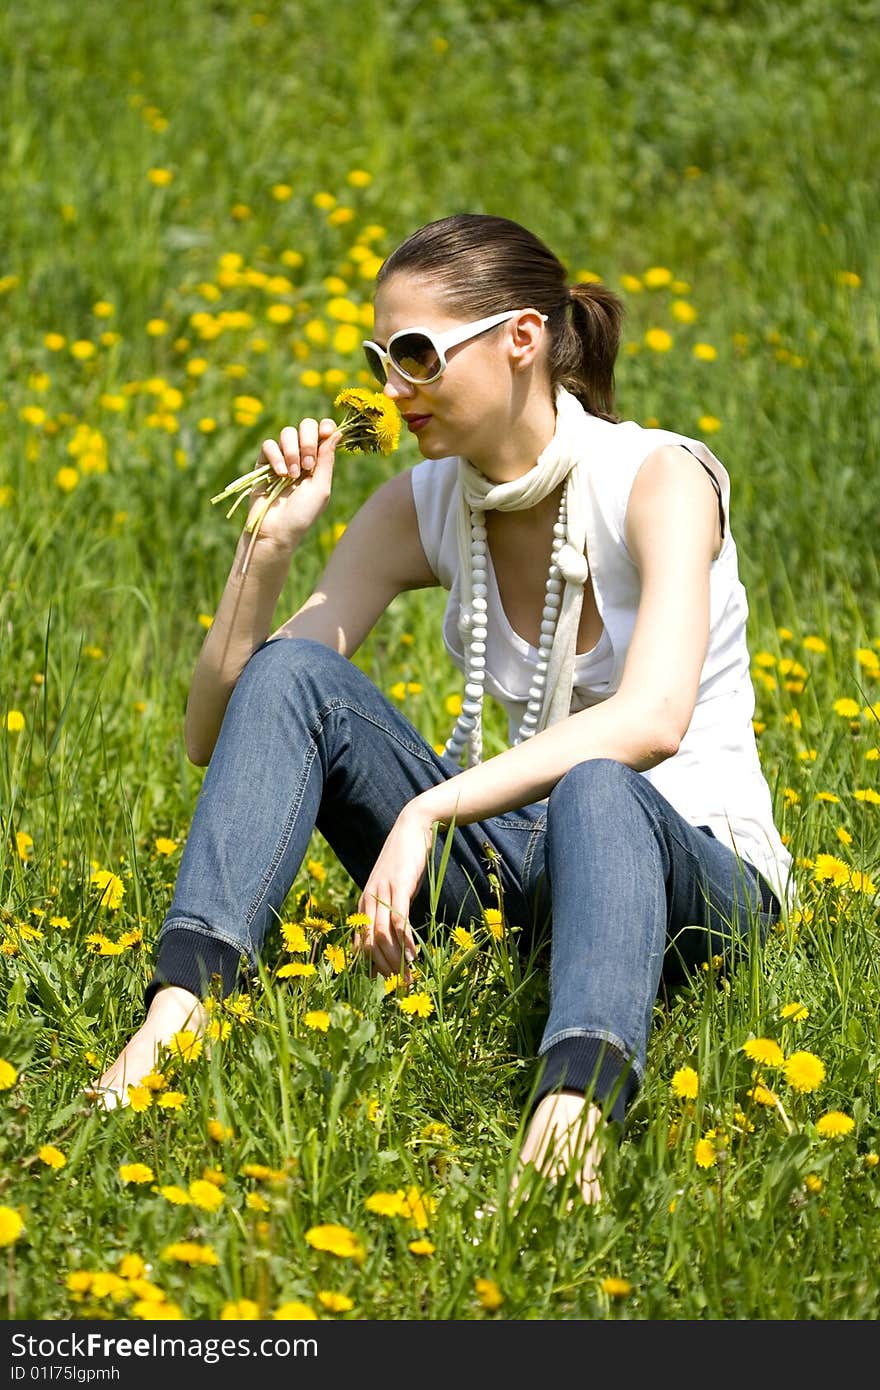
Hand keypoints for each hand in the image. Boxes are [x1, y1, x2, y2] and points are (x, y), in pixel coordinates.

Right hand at [247, 417, 341, 551]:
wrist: (276, 530)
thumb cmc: (303, 514)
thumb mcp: (321, 488)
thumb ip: (327, 459)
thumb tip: (337, 432)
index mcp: (319, 461)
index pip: (323, 432)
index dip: (325, 426)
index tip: (326, 432)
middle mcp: (301, 456)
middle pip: (306, 426)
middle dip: (308, 441)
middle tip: (308, 465)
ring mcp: (282, 458)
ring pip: (287, 433)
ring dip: (292, 452)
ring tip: (292, 476)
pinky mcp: (263, 462)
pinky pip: (269, 444)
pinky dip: (276, 456)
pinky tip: (280, 474)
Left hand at [353, 804, 434, 980]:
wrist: (411, 828)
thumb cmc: (404, 863)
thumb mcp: (394, 891)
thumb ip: (391, 913)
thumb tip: (397, 941)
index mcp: (363, 905)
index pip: (359, 945)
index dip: (370, 968)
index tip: (384, 987)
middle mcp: (367, 902)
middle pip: (368, 945)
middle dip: (383, 971)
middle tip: (399, 990)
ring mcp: (380, 894)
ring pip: (381, 937)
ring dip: (394, 961)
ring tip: (407, 980)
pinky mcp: (397, 886)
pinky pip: (398, 920)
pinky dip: (404, 940)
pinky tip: (414, 956)